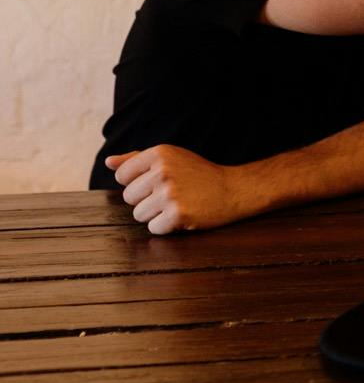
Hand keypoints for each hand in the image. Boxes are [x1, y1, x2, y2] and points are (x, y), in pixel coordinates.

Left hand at [107, 145, 249, 233]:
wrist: (234, 190)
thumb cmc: (199, 174)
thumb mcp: (171, 158)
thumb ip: (137, 159)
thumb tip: (109, 162)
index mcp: (159, 154)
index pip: (122, 176)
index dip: (138, 182)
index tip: (158, 182)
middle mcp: (163, 171)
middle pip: (129, 197)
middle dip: (147, 199)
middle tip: (172, 194)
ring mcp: (170, 193)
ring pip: (139, 214)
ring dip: (156, 214)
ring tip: (177, 205)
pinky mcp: (178, 214)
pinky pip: (154, 228)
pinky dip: (166, 227)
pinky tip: (182, 216)